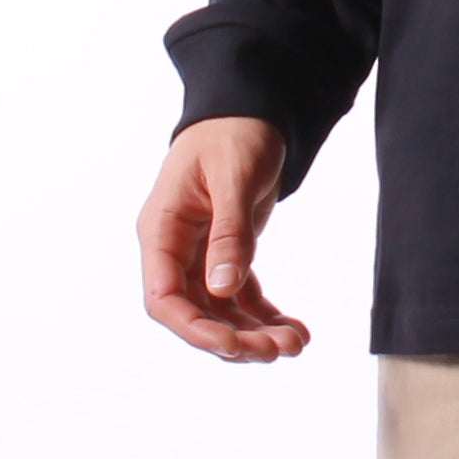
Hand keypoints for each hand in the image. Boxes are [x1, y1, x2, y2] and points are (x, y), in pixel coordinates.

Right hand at [138, 118, 311, 361]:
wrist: (252, 108)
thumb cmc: (233, 133)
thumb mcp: (232, 177)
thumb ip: (228, 232)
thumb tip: (222, 290)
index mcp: (162, 229)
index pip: (164, 297)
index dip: (194, 329)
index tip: (233, 345)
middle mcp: (176, 249)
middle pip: (196, 312)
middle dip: (235, 337)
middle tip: (277, 350)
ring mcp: (201, 253)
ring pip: (221, 310)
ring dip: (255, 332)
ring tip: (296, 343)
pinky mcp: (228, 252)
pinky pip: (242, 295)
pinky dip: (266, 315)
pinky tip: (294, 329)